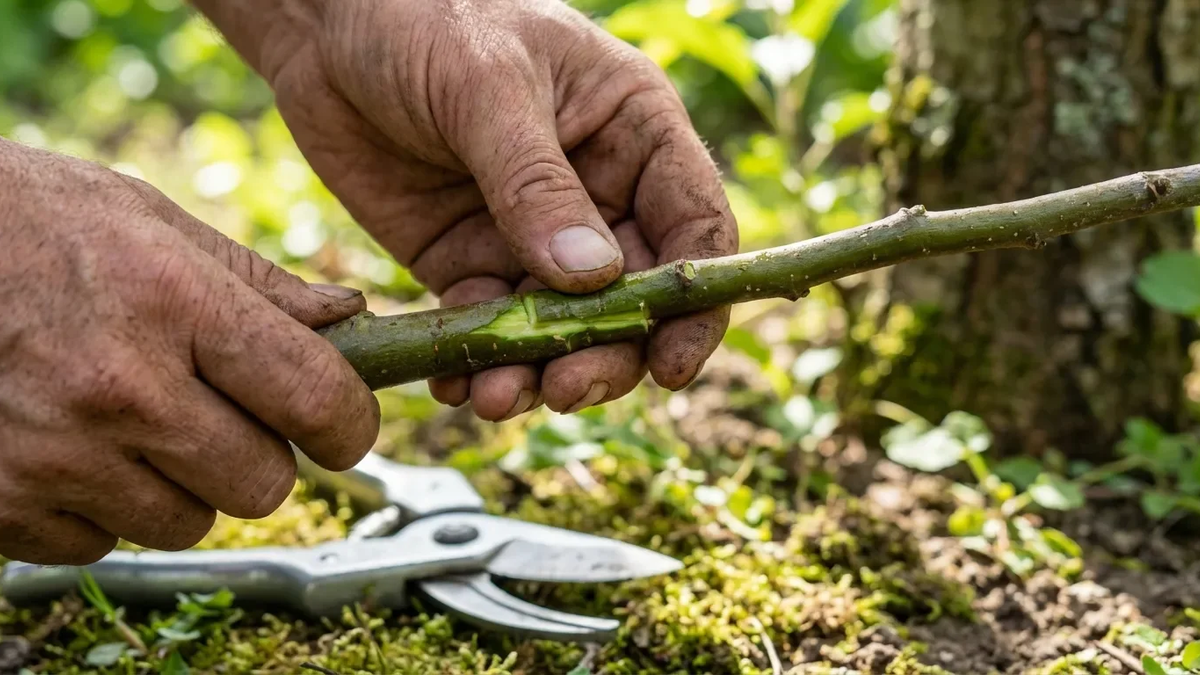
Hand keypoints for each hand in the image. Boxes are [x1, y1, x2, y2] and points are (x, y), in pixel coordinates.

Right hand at [0, 139, 379, 564]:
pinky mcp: (2, 504)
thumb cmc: (24, 221)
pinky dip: (102, 506)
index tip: (343, 427)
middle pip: (262, 484)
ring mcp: (55, 455)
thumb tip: (351, 318)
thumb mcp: (146, 221)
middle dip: (259, 456)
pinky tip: (72, 444)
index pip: (316, 398)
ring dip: (181, 485)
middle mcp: (120, 388)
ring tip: (133, 420)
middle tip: (222, 414)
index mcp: (173, 303)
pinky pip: (102, 542)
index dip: (349, 424)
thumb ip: (257, 283)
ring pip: (188, 523)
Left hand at [194, 0, 738, 420]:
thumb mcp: (487, 88)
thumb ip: (537, 183)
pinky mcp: (468, 262)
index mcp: (634, 133)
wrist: (323, 26)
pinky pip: (488, 330)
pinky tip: (457, 387)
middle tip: (566, 390)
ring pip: (563, 328)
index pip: (694, 228)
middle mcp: (597, 192)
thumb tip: (594, 281)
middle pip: (633, 298)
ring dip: (539, 372)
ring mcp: (532, 235)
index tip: (670, 366)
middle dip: (608, 353)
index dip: (694, 304)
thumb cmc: (423, 17)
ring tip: (496, 397)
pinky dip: (478, 366)